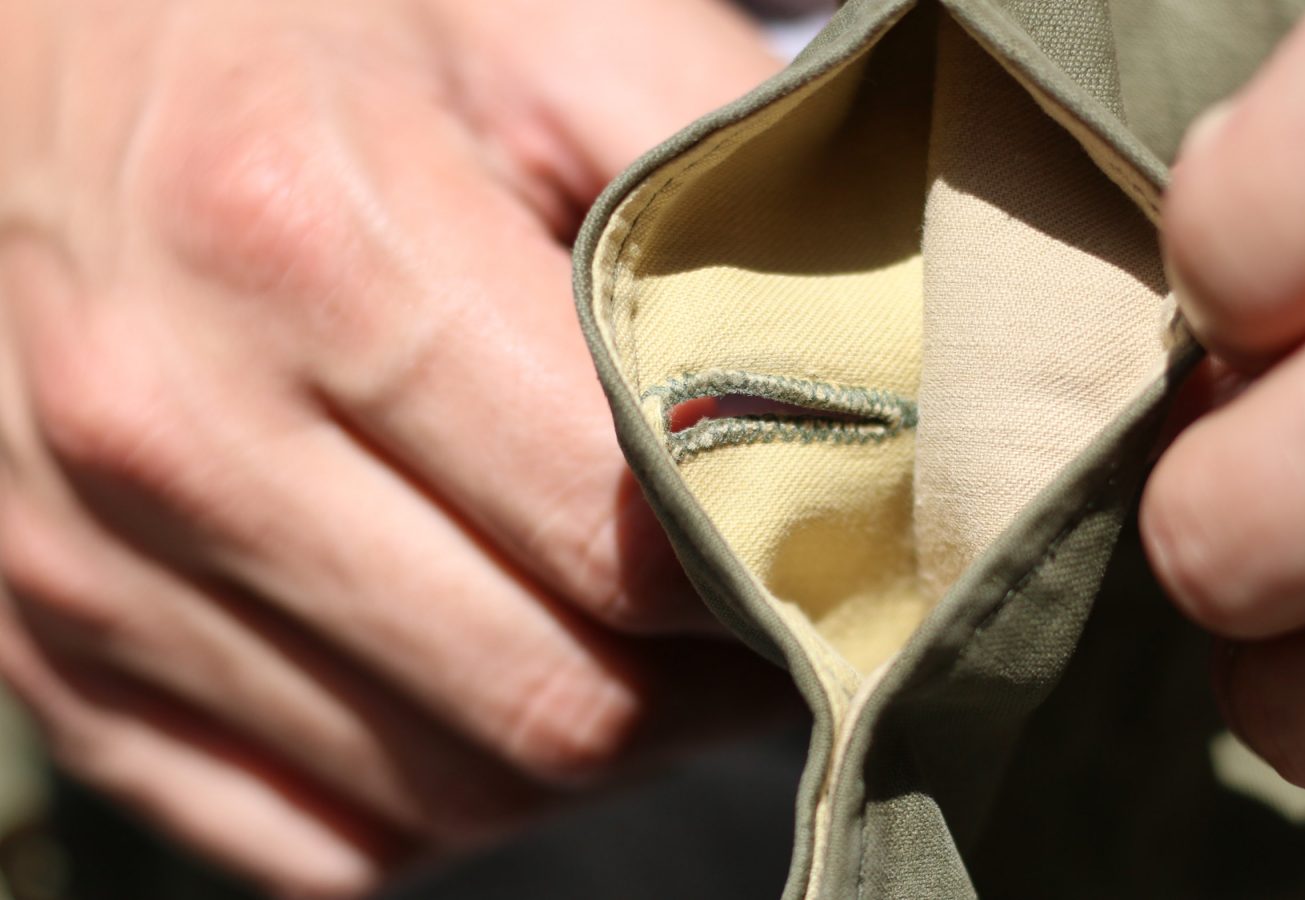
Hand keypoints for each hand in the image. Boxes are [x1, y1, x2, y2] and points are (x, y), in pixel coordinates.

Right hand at [0, 0, 786, 894]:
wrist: (38, 36)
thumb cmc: (316, 17)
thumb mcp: (540, 25)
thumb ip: (715, 189)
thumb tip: (884, 375)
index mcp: (309, 253)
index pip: (627, 540)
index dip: (777, 572)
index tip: (840, 549)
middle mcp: (174, 437)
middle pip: (549, 700)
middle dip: (707, 687)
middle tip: (773, 611)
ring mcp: (89, 566)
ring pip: (446, 792)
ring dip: (594, 741)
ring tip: (650, 641)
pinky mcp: (51, 646)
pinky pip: (311, 834)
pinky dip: (446, 795)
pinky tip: (498, 679)